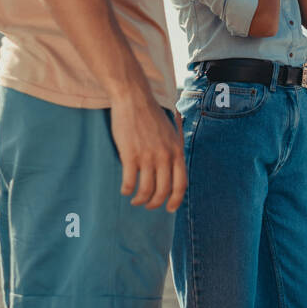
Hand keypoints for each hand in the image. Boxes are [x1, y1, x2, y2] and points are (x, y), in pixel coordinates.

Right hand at [109, 86, 187, 211]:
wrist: (134, 99)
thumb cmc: (151, 115)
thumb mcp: (172, 132)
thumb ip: (174, 149)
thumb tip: (175, 168)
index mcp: (176, 151)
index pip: (181, 184)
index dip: (175, 201)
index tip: (169, 208)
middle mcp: (165, 156)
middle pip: (163, 191)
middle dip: (155, 203)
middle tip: (148, 205)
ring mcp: (148, 156)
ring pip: (146, 190)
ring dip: (140, 200)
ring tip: (135, 200)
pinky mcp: (130, 155)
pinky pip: (129, 182)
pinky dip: (126, 190)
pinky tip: (124, 190)